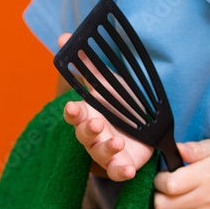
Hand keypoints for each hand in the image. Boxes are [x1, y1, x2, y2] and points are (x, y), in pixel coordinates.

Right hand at [57, 32, 154, 180]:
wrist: (145, 127)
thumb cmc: (119, 104)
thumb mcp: (108, 82)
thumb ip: (88, 63)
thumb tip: (64, 37)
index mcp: (88, 114)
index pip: (74, 114)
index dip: (72, 112)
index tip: (74, 106)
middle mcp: (93, 134)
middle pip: (84, 134)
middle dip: (88, 129)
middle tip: (96, 123)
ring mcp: (105, 152)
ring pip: (100, 153)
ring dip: (106, 149)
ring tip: (118, 143)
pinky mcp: (121, 165)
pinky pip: (118, 171)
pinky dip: (121, 171)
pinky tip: (128, 170)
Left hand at [153, 139, 209, 208]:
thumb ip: (194, 148)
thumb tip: (177, 149)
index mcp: (206, 176)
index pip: (169, 184)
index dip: (160, 179)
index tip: (164, 175)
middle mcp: (205, 199)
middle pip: (162, 204)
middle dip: (159, 194)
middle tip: (167, 187)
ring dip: (164, 208)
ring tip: (173, 198)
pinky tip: (181, 208)